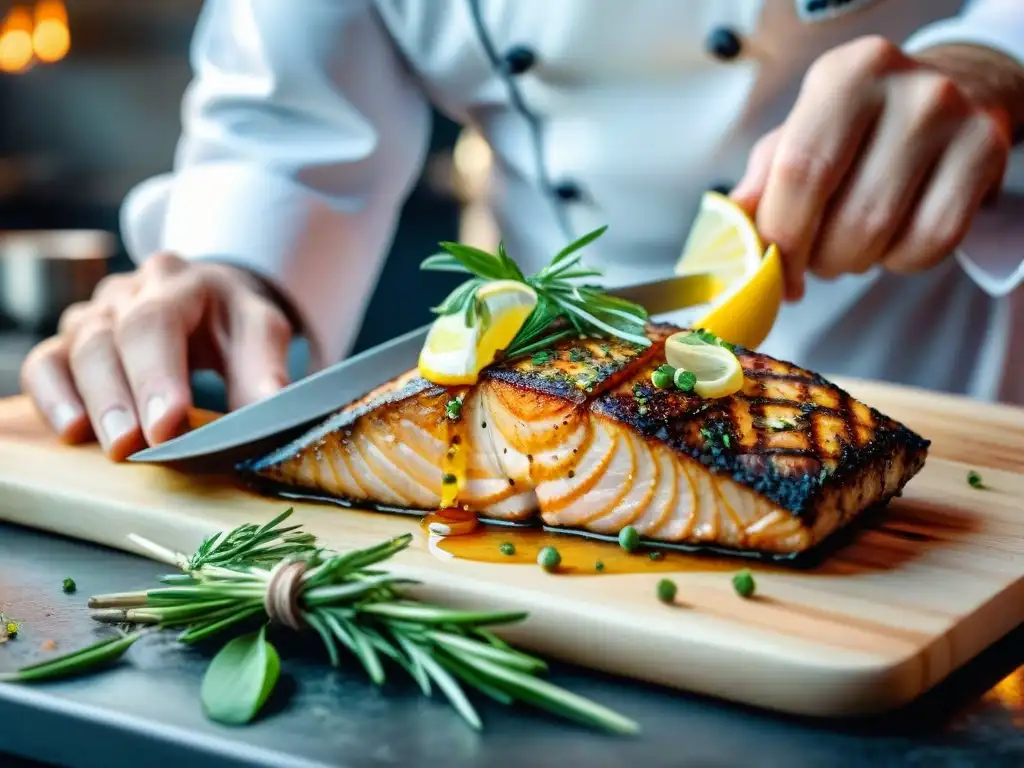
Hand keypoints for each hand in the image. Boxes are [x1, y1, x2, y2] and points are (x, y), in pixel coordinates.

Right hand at [20, 254, 294, 459]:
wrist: (208, 300)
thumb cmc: (231, 323)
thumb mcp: (259, 332)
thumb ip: (264, 369)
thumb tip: (272, 410)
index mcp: (179, 282)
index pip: (158, 322)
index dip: (158, 375)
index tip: (169, 423)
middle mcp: (128, 293)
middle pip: (112, 337)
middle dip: (122, 394)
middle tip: (133, 443)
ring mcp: (94, 316)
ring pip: (79, 352)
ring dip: (95, 403)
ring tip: (115, 446)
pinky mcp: (70, 343)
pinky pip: (46, 365)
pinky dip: (53, 398)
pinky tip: (71, 429)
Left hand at [731, 36, 1016, 299]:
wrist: (947, 94)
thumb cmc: (857, 125)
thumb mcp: (800, 134)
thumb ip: (763, 181)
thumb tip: (732, 232)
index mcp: (844, 77)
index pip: (799, 173)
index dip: (779, 237)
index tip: (769, 271)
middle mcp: (906, 91)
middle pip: (845, 216)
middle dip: (816, 259)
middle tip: (810, 260)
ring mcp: (954, 121)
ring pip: (884, 236)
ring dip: (852, 262)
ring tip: (845, 247)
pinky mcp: (987, 154)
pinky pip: (931, 243)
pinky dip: (899, 261)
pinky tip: (889, 242)